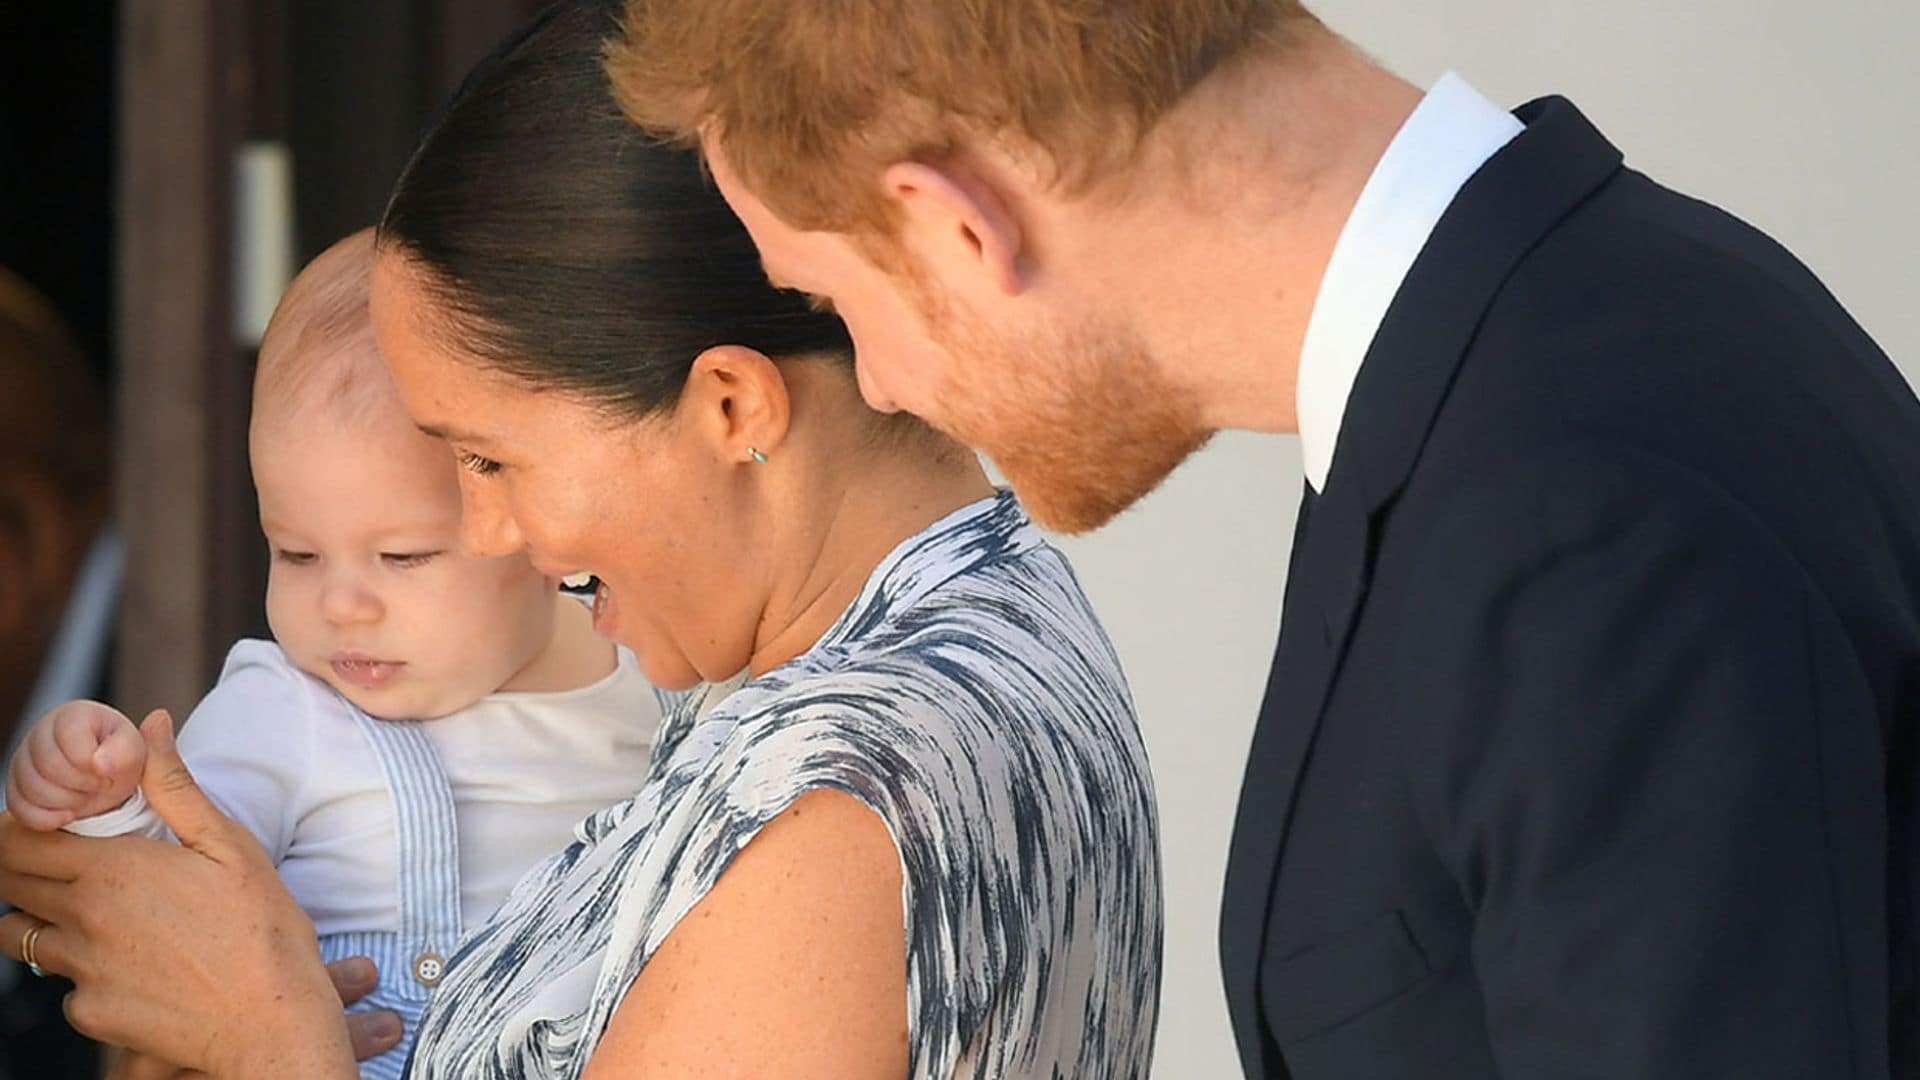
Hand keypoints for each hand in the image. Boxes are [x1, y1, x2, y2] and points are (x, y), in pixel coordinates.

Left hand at [0, 710, 355, 1077]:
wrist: (272, 1023)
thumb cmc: (263, 931)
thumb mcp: (230, 846)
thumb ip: (175, 787)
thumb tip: (150, 725)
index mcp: (114, 868)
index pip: (19, 837)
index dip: (20, 824)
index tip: (45, 822)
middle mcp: (84, 918)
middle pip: (10, 882)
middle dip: (22, 864)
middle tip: (60, 859)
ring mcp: (81, 971)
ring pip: (23, 936)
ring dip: (42, 918)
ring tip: (94, 913)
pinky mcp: (90, 1013)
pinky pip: (64, 985)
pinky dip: (84, 971)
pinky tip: (132, 965)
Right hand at [5, 699, 146, 829]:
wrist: (107, 777)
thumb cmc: (120, 757)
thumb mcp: (134, 751)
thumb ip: (125, 751)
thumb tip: (100, 762)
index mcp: (74, 715)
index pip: (70, 736)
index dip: (92, 760)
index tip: (108, 768)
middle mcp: (42, 731)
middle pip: (49, 765)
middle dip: (82, 783)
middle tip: (101, 784)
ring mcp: (24, 759)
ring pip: (31, 788)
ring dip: (66, 801)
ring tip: (87, 794)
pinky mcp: (16, 786)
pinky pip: (19, 808)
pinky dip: (45, 818)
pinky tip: (68, 815)